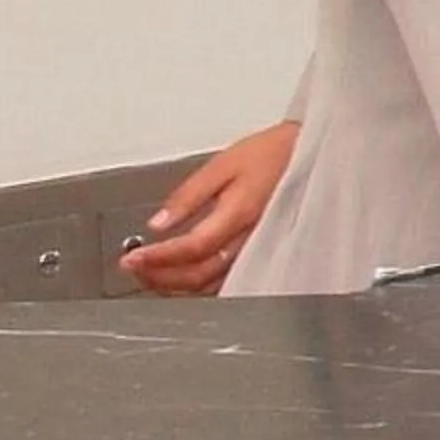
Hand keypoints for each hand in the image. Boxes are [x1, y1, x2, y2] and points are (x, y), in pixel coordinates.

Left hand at [125, 120, 299, 293]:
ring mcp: (259, 250)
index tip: (132, 258)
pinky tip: (181, 277)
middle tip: (134, 267)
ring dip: (176, 286)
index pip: (193, 248)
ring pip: (212, 285)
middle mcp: (251, 238)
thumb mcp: (223, 163)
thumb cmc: (271, 154)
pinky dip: (198, 285)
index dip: (159, 258)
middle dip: (160, 276)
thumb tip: (159, 222)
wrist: (308, 153)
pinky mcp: (261, 253)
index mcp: (240, 213)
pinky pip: (226, 280)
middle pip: (199, 274)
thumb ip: (189, 195)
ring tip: (151, 274)